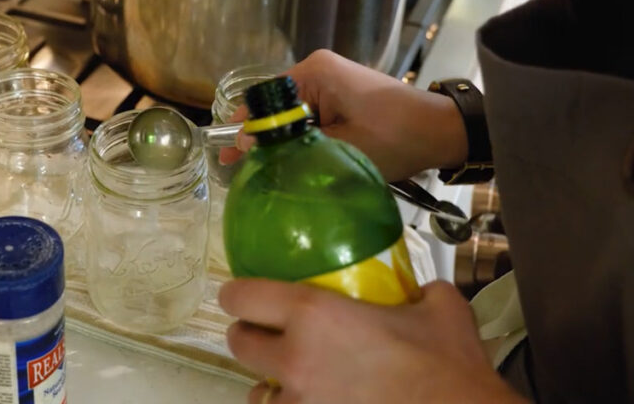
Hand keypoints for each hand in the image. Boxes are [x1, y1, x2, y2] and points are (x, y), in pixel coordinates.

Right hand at [219, 50, 467, 180]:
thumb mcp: (340, 148)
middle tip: (243, 171)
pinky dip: (299, 136)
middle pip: (273, 106)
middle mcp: (317, 69)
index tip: (230, 159)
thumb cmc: (396, 137)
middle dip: (260, 137)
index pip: (263, 99)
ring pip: (290, 113)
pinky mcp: (341, 93)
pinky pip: (307, 114)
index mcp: (313, 73)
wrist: (444, 131)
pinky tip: (292, 160)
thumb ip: (290, 147)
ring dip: (281, 139)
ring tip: (265, 171)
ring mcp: (330, 80)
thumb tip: (244, 147)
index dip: (245, 130)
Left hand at [219, 279, 525, 403]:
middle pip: (239, 344)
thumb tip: (420, 291)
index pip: (242, 297)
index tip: (242, 295)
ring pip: (256, 391)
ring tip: (292, 379)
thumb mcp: (439, 308)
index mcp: (314, 315)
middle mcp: (295, 359)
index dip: (237, 294)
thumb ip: (419, 291)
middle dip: (250, 337)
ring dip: (269, 382)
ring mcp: (299, 402)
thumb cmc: (447, 368)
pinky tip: (310, 402)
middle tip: (269, 335)